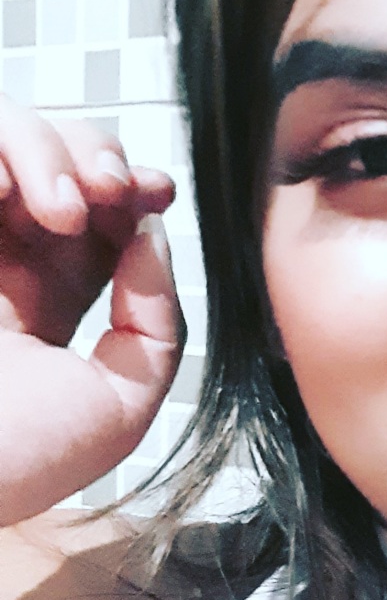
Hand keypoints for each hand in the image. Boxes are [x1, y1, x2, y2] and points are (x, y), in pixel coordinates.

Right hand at [0, 95, 183, 526]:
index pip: (94, 218)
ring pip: (0, 137)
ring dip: (46, 151)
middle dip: (96, 156)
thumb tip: (153, 239)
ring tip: (63, 209)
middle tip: (113, 189)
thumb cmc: (14, 461)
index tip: (158, 195)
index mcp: (40, 301)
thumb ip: (156, 324)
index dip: (131, 192)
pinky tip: (3, 198)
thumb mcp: (120, 404)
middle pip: (52, 161)